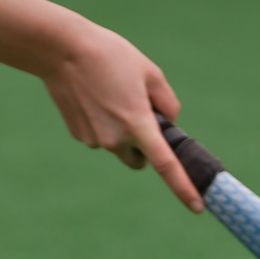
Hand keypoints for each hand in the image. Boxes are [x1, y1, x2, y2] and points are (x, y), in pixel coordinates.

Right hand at [40, 25, 200, 212]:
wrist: (62, 51)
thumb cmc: (110, 56)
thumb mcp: (150, 72)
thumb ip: (167, 102)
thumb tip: (168, 123)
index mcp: (138, 124)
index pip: (166, 165)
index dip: (184, 187)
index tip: (197, 207)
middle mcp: (116, 140)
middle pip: (140, 159)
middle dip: (144, 145)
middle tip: (138, 112)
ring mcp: (95, 141)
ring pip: (118, 146)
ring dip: (121, 131)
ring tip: (110, 95)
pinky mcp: (80, 135)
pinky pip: (100, 137)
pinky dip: (102, 123)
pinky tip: (93, 98)